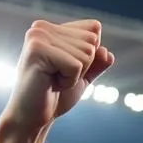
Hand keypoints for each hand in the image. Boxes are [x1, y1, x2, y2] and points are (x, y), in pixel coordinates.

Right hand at [1, 19, 114, 135]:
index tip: (66, 69)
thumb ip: (97, 62)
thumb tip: (107, 53)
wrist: (34, 116)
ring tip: (54, 79)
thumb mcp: (83, 76)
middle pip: (91, 42)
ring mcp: (38, 36)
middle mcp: (42, 27)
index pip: (94, 30)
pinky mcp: (37, 50)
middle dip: (84, 67)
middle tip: (59, 76)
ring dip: (76, 75)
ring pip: (86, 54)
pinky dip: (69, 80)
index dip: (89, 58)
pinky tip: (52, 83)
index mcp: (53, 28)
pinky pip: (76, 65)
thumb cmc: (56, 95)